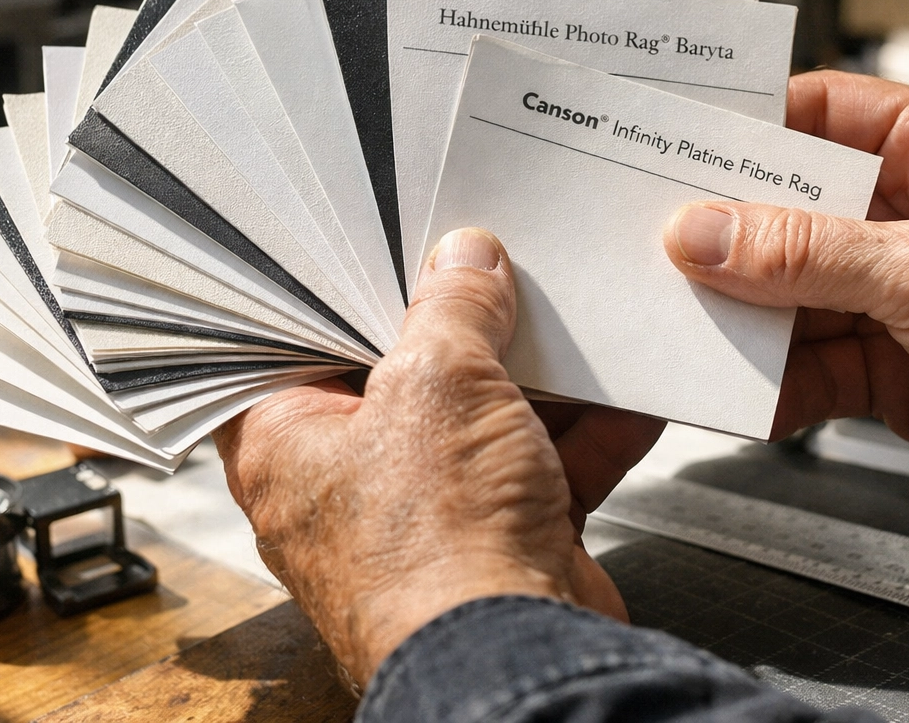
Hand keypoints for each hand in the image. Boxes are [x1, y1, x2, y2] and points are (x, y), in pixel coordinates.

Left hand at [214, 228, 663, 686]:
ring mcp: (427, 518)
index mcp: (286, 443)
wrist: (519, 658)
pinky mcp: (498, 544)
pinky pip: (539, 469)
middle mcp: (346, 485)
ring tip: (568, 324)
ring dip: (535, 381)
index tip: (395, 250)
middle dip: (463, 331)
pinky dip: (583, 434)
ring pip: (481, 423)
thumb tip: (465, 263)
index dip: (349, 293)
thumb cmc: (434, 551)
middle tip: (494, 272)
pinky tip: (622, 392)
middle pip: (403, 378)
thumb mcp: (438, 381)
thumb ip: (451, 307)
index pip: (300, 344)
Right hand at [664, 71, 908, 534]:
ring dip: (740, 315)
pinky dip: (772, 383)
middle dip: (723, 235)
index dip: (741, 131)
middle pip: (787, 212)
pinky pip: (809, 366)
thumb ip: (805, 254)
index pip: (816, 116)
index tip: (667, 146)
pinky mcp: (892, 367)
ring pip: (789, 294)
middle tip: (647, 241)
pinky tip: (739, 389)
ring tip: (677, 322)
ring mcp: (897, 294)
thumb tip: (702, 233)